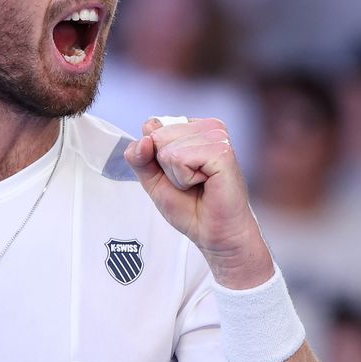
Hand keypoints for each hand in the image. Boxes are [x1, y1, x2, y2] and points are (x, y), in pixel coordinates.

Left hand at [123, 117, 271, 288]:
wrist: (213, 234)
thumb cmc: (191, 208)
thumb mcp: (153, 179)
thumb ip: (139, 157)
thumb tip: (144, 136)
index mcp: (193, 128)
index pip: (152, 127)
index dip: (154, 158)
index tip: (178, 173)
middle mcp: (207, 127)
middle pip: (158, 136)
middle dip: (165, 167)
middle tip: (190, 182)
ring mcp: (217, 136)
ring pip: (167, 148)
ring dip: (176, 175)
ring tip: (198, 183)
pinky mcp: (221, 150)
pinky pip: (180, 158)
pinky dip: (185, 178)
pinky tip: (205, 183)